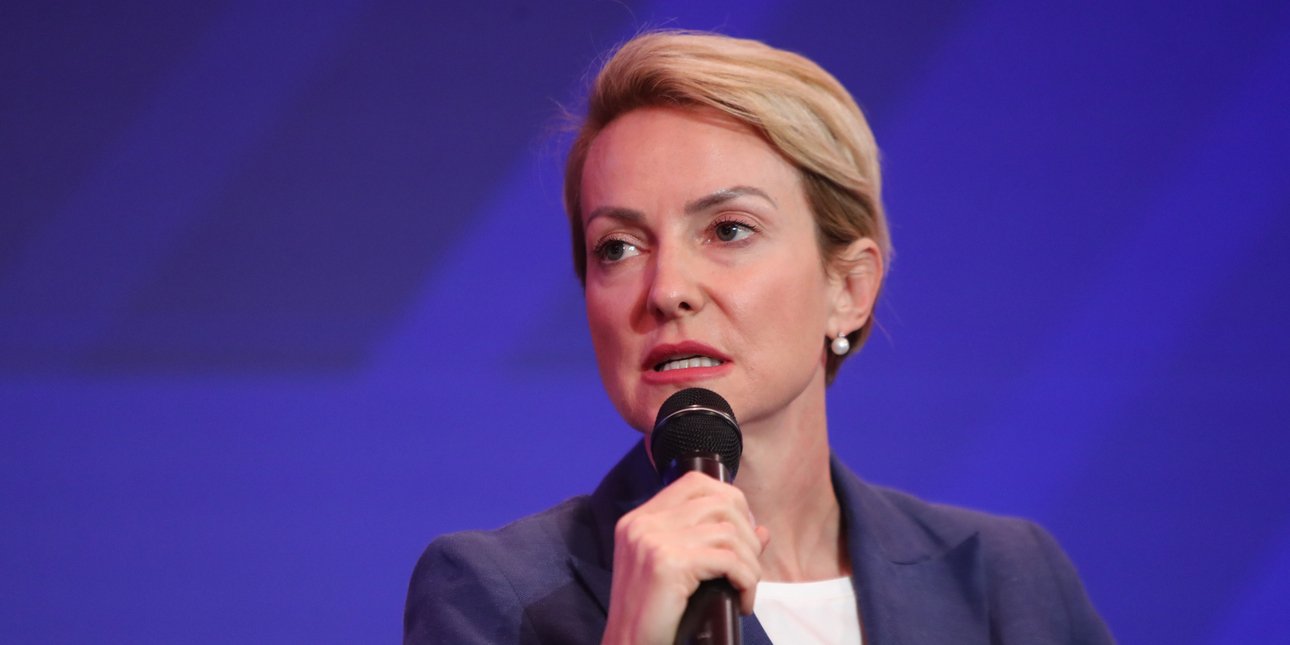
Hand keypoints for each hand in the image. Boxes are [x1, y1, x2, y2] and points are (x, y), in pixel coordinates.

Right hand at [601, 471, 770, 644]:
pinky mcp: (668, 565)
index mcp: (639, 519)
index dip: (730, 501)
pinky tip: (742, 602)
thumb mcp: (678, 572)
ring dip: (750, 562)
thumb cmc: (653, 617)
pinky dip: (746, 581)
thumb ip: (712, 544)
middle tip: (749, 565)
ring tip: (745, 587)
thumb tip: (761, 530)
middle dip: (746, 533)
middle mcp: (643, 523)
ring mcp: (652, 541)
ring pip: (729, 532)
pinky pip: (729, 561)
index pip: (694, 483)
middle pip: (718, 502)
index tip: (742, 533)